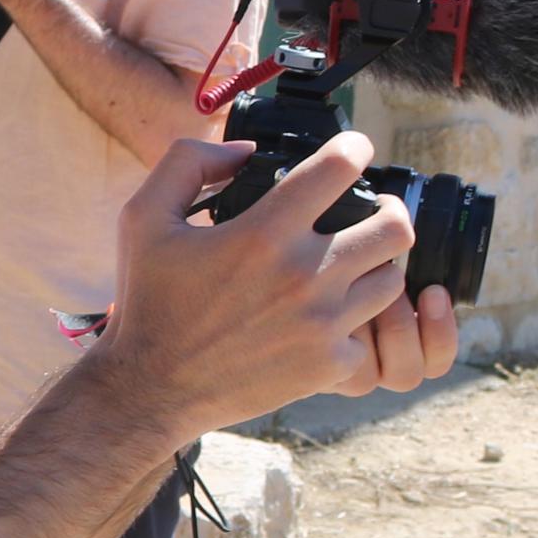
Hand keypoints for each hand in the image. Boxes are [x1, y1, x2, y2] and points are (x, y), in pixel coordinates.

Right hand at [91, 132, 456, 440]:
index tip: (352, 153)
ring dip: (377, 266)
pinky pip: (368, 332)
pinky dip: (352, 323)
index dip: (354, 149)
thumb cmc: (148, 301)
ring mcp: (322, 324)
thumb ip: (188, 162)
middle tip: (373, 212)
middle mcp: (303, 274)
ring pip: (393, 280)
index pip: (341, 167)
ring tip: (354, 264)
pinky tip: (326, 318)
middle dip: (389, 211)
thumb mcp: (142, 217)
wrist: (151, 389)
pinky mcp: (328, 364)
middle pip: (395, 227)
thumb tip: (244, 151)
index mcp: (264, 232)